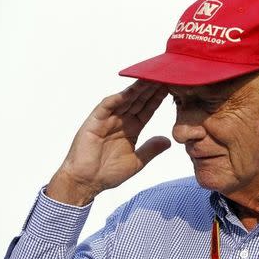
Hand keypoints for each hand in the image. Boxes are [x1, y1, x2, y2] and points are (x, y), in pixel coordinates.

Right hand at [46, 80, 170, 205]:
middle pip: (138, 101)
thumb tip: (168, 141)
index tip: (172, 89)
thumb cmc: (107, 173)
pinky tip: (126, 92)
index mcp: (131, 129)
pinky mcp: (94, 122)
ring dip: (136, 89)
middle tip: (164, 76)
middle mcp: (120, 121)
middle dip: (150, 89)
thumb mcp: (136, 162)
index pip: (147, 109)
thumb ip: (151, 150)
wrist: (86, 183)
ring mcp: (108, 120)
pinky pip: (106, 107)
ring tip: (149, 78)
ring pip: (124, 100)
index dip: (158, 99)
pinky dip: (115, 99)